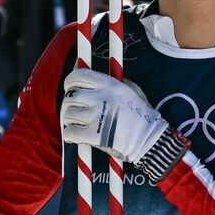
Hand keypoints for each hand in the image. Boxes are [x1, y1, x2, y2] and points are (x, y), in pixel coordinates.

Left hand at [60, 69, 183, 176]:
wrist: (147, 138)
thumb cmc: (140, 113)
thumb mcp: (130, 89)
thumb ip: (112, 81)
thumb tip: (91, 76)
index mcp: (109, 85)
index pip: (79, 76)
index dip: (70, 81)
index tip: (70, 87)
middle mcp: (100, 98)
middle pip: (70, 96)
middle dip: (70, 103)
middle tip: (76, 109)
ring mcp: (95, 116)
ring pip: (67, 115)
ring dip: (71, 120)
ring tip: (80, 124)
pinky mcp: (92, 135)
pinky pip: (69, 132)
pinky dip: (70, 135)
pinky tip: (77, 136)